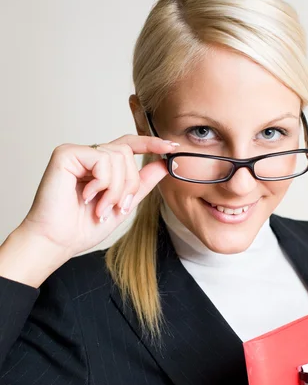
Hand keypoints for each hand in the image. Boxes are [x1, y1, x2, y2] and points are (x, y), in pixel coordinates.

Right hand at [17, 134, 176, 259]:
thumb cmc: (82, 227)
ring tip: (100, 207)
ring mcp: (77, 153)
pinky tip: (87, 196)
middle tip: (117, 206)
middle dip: (129, 184)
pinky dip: (102, 182)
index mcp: (101, 166)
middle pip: (127, 153)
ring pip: (118, 156)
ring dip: (115, 188)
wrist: (58, 241)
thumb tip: (164, 164)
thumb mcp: (123, 204)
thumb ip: (142, 183)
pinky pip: (102, 159)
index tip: (171, 148)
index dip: (150, 143)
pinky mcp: (66, 154)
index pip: (129, 145)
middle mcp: (89, 156)